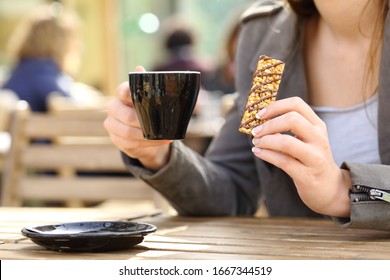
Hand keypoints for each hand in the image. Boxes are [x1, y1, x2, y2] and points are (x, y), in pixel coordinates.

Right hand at [103, 66, 171, 170]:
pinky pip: (130, 144)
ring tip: (166, 136)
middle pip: (127, 116)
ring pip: (128, 132)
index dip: (133, 95)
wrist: (143, 130)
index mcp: (121, 93)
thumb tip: (139, 68)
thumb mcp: (151, 97)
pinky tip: (160, 142)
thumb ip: (148, 85)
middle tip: (163, 125)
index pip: (123, 91)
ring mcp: (112, 124)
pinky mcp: (116, 140)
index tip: (149, 100)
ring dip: (149, 136)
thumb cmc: (148, 109)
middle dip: (146, 122)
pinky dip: (147, 144)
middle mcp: (113, 107)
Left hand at [251, 97, 350, 216]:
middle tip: (256, 131)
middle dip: (269, 124)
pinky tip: (257, 152)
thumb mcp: (305, 140)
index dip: (275, 106)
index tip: (260, 114)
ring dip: (266, 141)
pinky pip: (283, 161)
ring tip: (256, 143)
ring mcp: (315, 157)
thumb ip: (287, 129)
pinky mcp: (307, 175)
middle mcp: (319, 138)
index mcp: (317, 125)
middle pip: (293, 119)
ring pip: (287, 142)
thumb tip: (259, 122)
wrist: (329, 188)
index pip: (297, 104)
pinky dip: (266, 155)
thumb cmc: (310, 159)